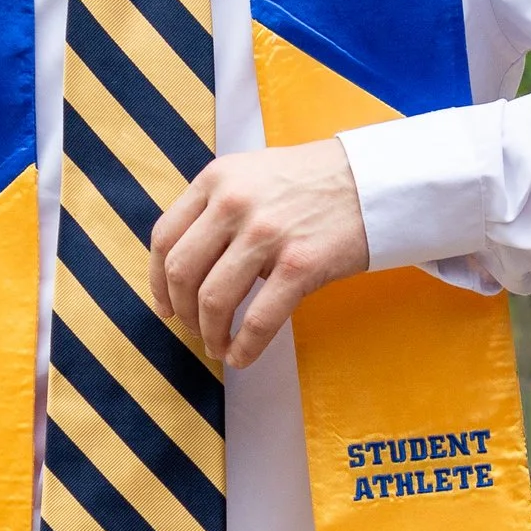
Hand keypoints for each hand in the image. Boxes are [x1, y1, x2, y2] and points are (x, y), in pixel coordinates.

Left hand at [148, 138, 367, 371]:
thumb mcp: (252, 175)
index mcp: (217, 180)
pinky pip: (258, 319)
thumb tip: (188, 263)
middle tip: (194, 329)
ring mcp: (266, 235)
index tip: (165, 304)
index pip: (164, 237)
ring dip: (209, 334)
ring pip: (213, 301)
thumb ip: (217, 206)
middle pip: (182, 273)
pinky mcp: (299, 265)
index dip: (157, 281)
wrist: (374, 182)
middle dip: (182, 313)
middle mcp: (234, 204)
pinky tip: (241, 356)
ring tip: (218, 345)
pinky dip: (244, 347)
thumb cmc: (313, 184)